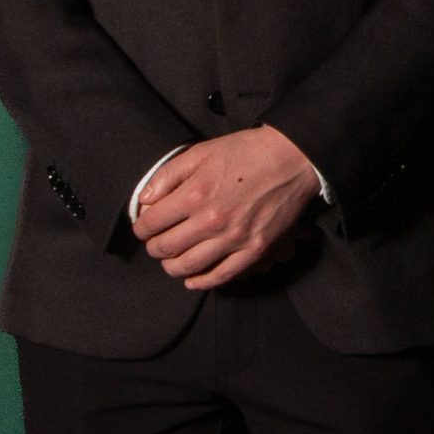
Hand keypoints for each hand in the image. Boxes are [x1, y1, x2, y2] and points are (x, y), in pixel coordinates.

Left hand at [136, 126, 321, 288]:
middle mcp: (211, 220)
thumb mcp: (201, 152)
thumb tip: (145, 200)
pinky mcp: (254, 249)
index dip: (141, 228)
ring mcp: (234, 238)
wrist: (292, 158)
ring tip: (170, 261)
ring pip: (189, 266)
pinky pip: (222, 275)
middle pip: (166, 247)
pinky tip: (192, 280)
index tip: (143, 227)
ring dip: (172, 267)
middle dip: (154, 248)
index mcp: (195, 194)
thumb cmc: (247, 151)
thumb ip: (168, 175)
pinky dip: (202, 282)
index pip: (152, 223)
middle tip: (154, 244)